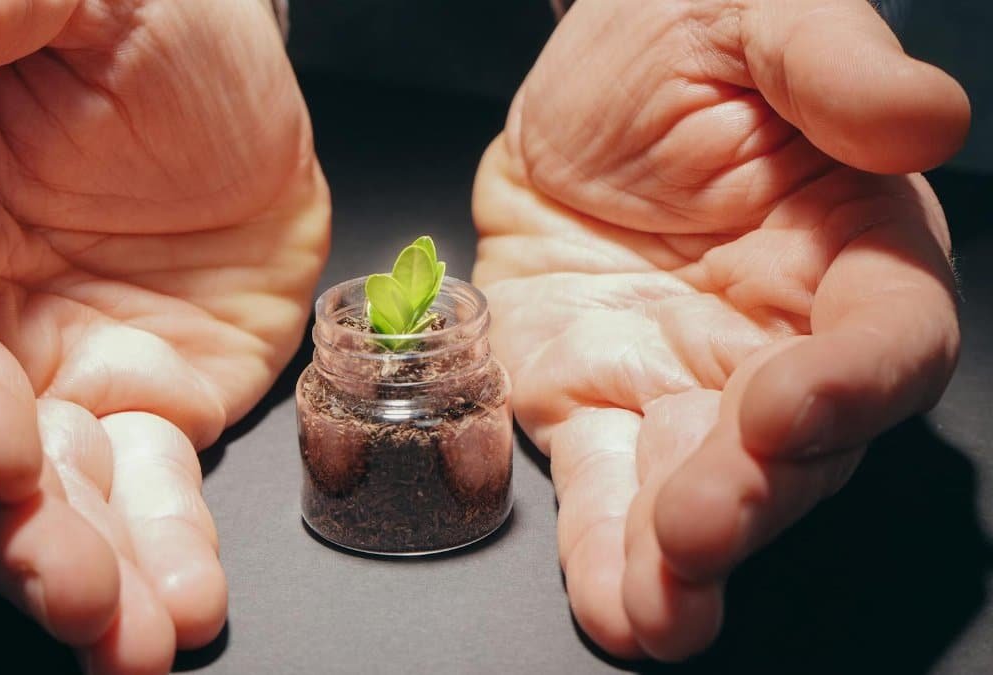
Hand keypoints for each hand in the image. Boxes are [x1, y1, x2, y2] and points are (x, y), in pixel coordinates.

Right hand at [0, 1, 327, 671]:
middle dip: (18, 532)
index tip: (1, 449)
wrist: (253, 97)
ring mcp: (61, 377)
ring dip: (90, 574)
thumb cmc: (158, 32)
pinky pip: (147, 495)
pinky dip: (164, 550)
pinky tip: (184, 601)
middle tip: (77, 595)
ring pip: (56, 500)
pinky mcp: (146, 410)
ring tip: (135, 642)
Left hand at [473, 0, 965, 659]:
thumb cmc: (676, 38)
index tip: (790, 401)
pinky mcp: (597, 406)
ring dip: (682, 562)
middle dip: (755, 495)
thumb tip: (923, 116)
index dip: (853, 381)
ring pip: (703, 492)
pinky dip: (605, 551)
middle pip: (799, 447)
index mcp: (846, 248)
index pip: (884, 335)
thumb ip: (833, 68)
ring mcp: (684, 387)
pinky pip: (607, 487)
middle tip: (702, 527)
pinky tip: (612, 604)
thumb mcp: (757, 18)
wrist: (567, 89)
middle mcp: (778, 340)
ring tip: (657, 611)